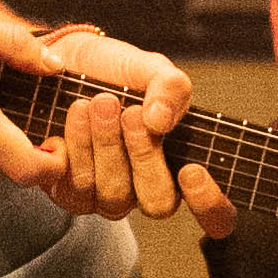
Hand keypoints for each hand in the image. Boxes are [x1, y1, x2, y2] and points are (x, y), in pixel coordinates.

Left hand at [28, 32, 239, 236]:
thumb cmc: (114, 70)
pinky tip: (75, 113)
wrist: (61, 61)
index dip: (210, 205)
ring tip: (98, 102)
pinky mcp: (68, 193)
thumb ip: (170, 88)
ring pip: (114, 195)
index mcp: (180, 166)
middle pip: (159, 203)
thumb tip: (161, 121)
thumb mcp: (150, 68)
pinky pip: (76, 188)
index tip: (192, 170)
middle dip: (144, 155)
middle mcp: (147, 190)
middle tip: (129, 112)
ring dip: (106, 144)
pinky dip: (76, 146)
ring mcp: (107, 196)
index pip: (216, 217)